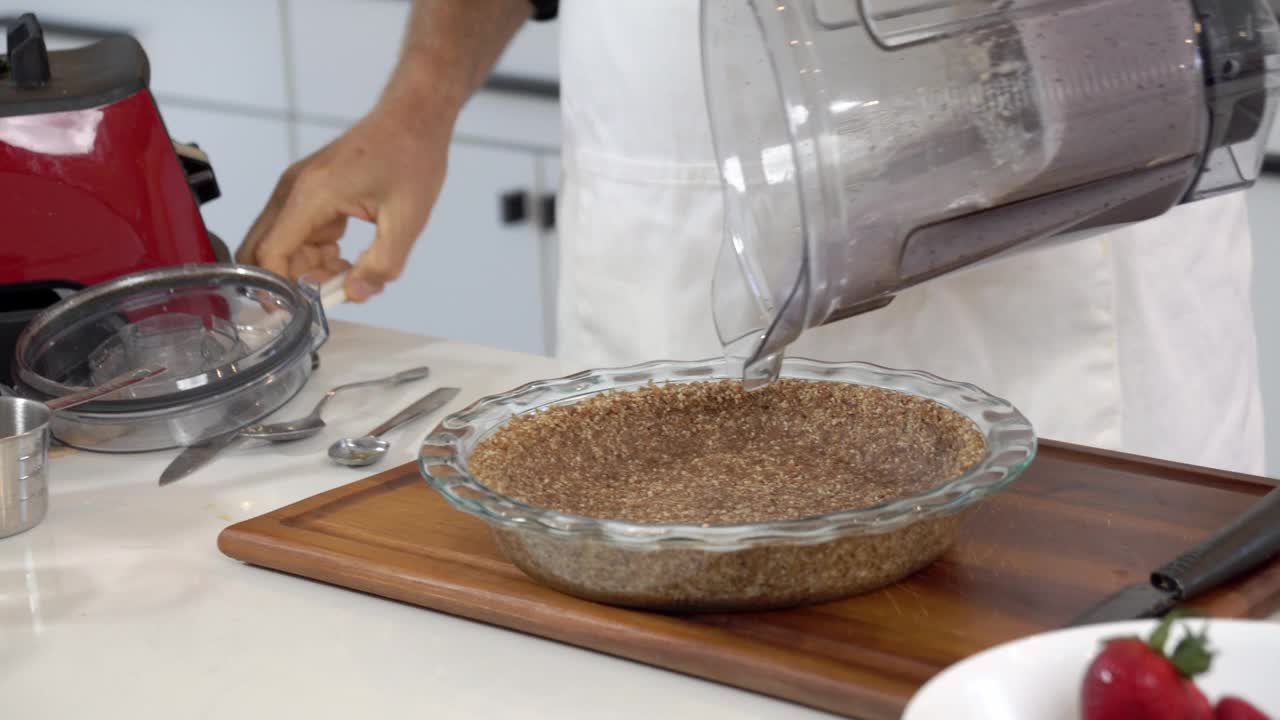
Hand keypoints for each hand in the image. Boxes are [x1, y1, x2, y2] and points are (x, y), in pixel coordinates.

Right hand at [236, 99, 449, 301]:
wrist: (413, 117)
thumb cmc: (412, 161)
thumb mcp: (407, 220)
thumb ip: (382, 264)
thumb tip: (356, 295)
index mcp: (310, 195)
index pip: (270, 252)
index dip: (276, 289)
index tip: (299, 312)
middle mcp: (292, 190)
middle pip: (262, 248)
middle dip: (287, 281)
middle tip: (323, 298)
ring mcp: (297, 188)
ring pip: (281, 243)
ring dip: (306, 268)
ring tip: (349, 273)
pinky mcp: (309, 190)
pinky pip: (298, 232)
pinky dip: (314, 252)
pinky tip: (346, 258)